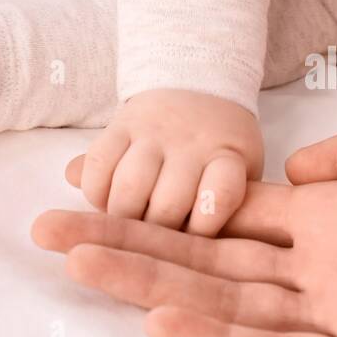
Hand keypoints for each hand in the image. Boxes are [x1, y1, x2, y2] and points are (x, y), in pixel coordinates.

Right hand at [34, 112, 336, 336]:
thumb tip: (292, 171)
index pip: (234, 215)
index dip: (168, 204)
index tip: (100, 184)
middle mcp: (332, 266)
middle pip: (211, 261)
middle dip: (130, 244)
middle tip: (50, 228)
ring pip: (232, 306)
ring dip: (154, 289)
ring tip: (81, 264)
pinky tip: (169, 323)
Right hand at [81, 90, 263, 235]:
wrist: (199, 87)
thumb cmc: (221, 148)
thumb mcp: (240, 172)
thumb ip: (225, 208)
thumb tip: (202, 249)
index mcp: (229, 156)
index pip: (221, 196)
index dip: (204, 229)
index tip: (193, 242)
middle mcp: (190, 144)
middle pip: (169, 204)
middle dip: (158, 234)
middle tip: (154, 242)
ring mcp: (154, 132)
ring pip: (130, 187)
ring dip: (124, 218)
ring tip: (128, 225)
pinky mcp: (120, 124)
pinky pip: (98, 164)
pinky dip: (95, 193)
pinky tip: (105, 201)